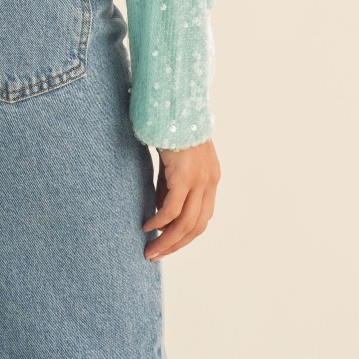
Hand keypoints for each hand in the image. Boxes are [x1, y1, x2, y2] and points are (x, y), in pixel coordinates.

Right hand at [142, 138, 219, 259]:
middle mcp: (209, 181)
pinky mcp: (184, 176)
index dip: (185, 234)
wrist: (173, 104)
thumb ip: (171, 186)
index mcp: (210, 178)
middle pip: (196, 226)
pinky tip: (148, 226)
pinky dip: (160, 222)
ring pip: (186, 223)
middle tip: (156, 254)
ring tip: (150, 249)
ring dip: (167, 240)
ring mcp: (199, 179)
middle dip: (176, 244)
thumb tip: (162, 212)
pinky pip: (172, 209)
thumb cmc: (170, 128)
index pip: (202, 217)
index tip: (167, 243)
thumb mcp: (174, 162)